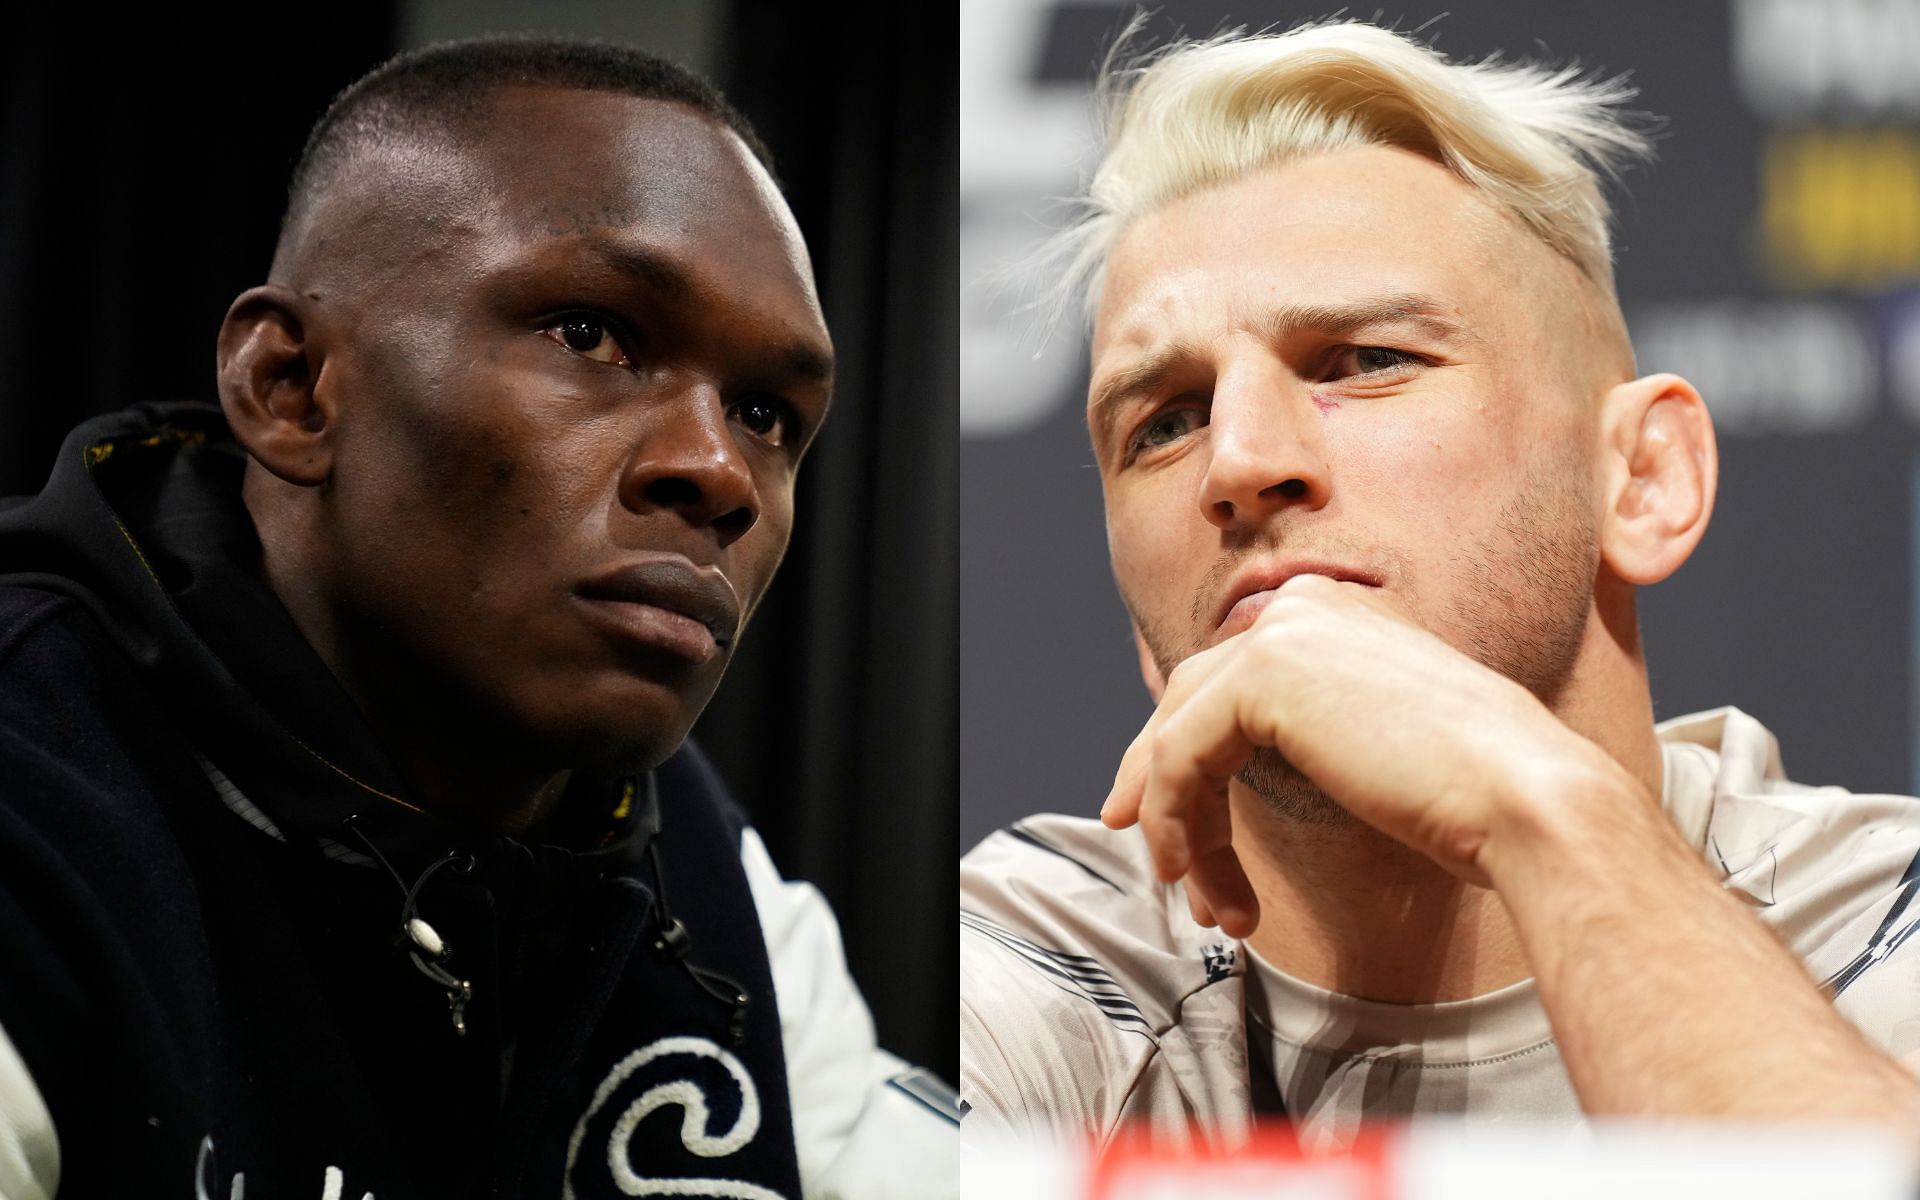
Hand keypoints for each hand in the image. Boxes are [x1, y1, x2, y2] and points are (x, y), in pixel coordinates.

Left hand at [1101, 573, 1622, 934]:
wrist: (1527, 802)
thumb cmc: (1477, 799)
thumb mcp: (1378, 750)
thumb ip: (1313, 734)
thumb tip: (1231, 768)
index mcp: (1340, 615)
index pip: (1229, 683)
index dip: (1188, 761)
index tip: (1178, 837)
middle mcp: (1306, 606)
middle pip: (1190, 703)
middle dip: (1169, 795)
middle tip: (1170, 874)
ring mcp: (1282, 631)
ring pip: (1178, 736)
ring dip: (1182, 829)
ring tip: (1206, 908)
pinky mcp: (1262, 673)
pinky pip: (1177, 755)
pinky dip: (1174, 821)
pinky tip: (1193, 877)